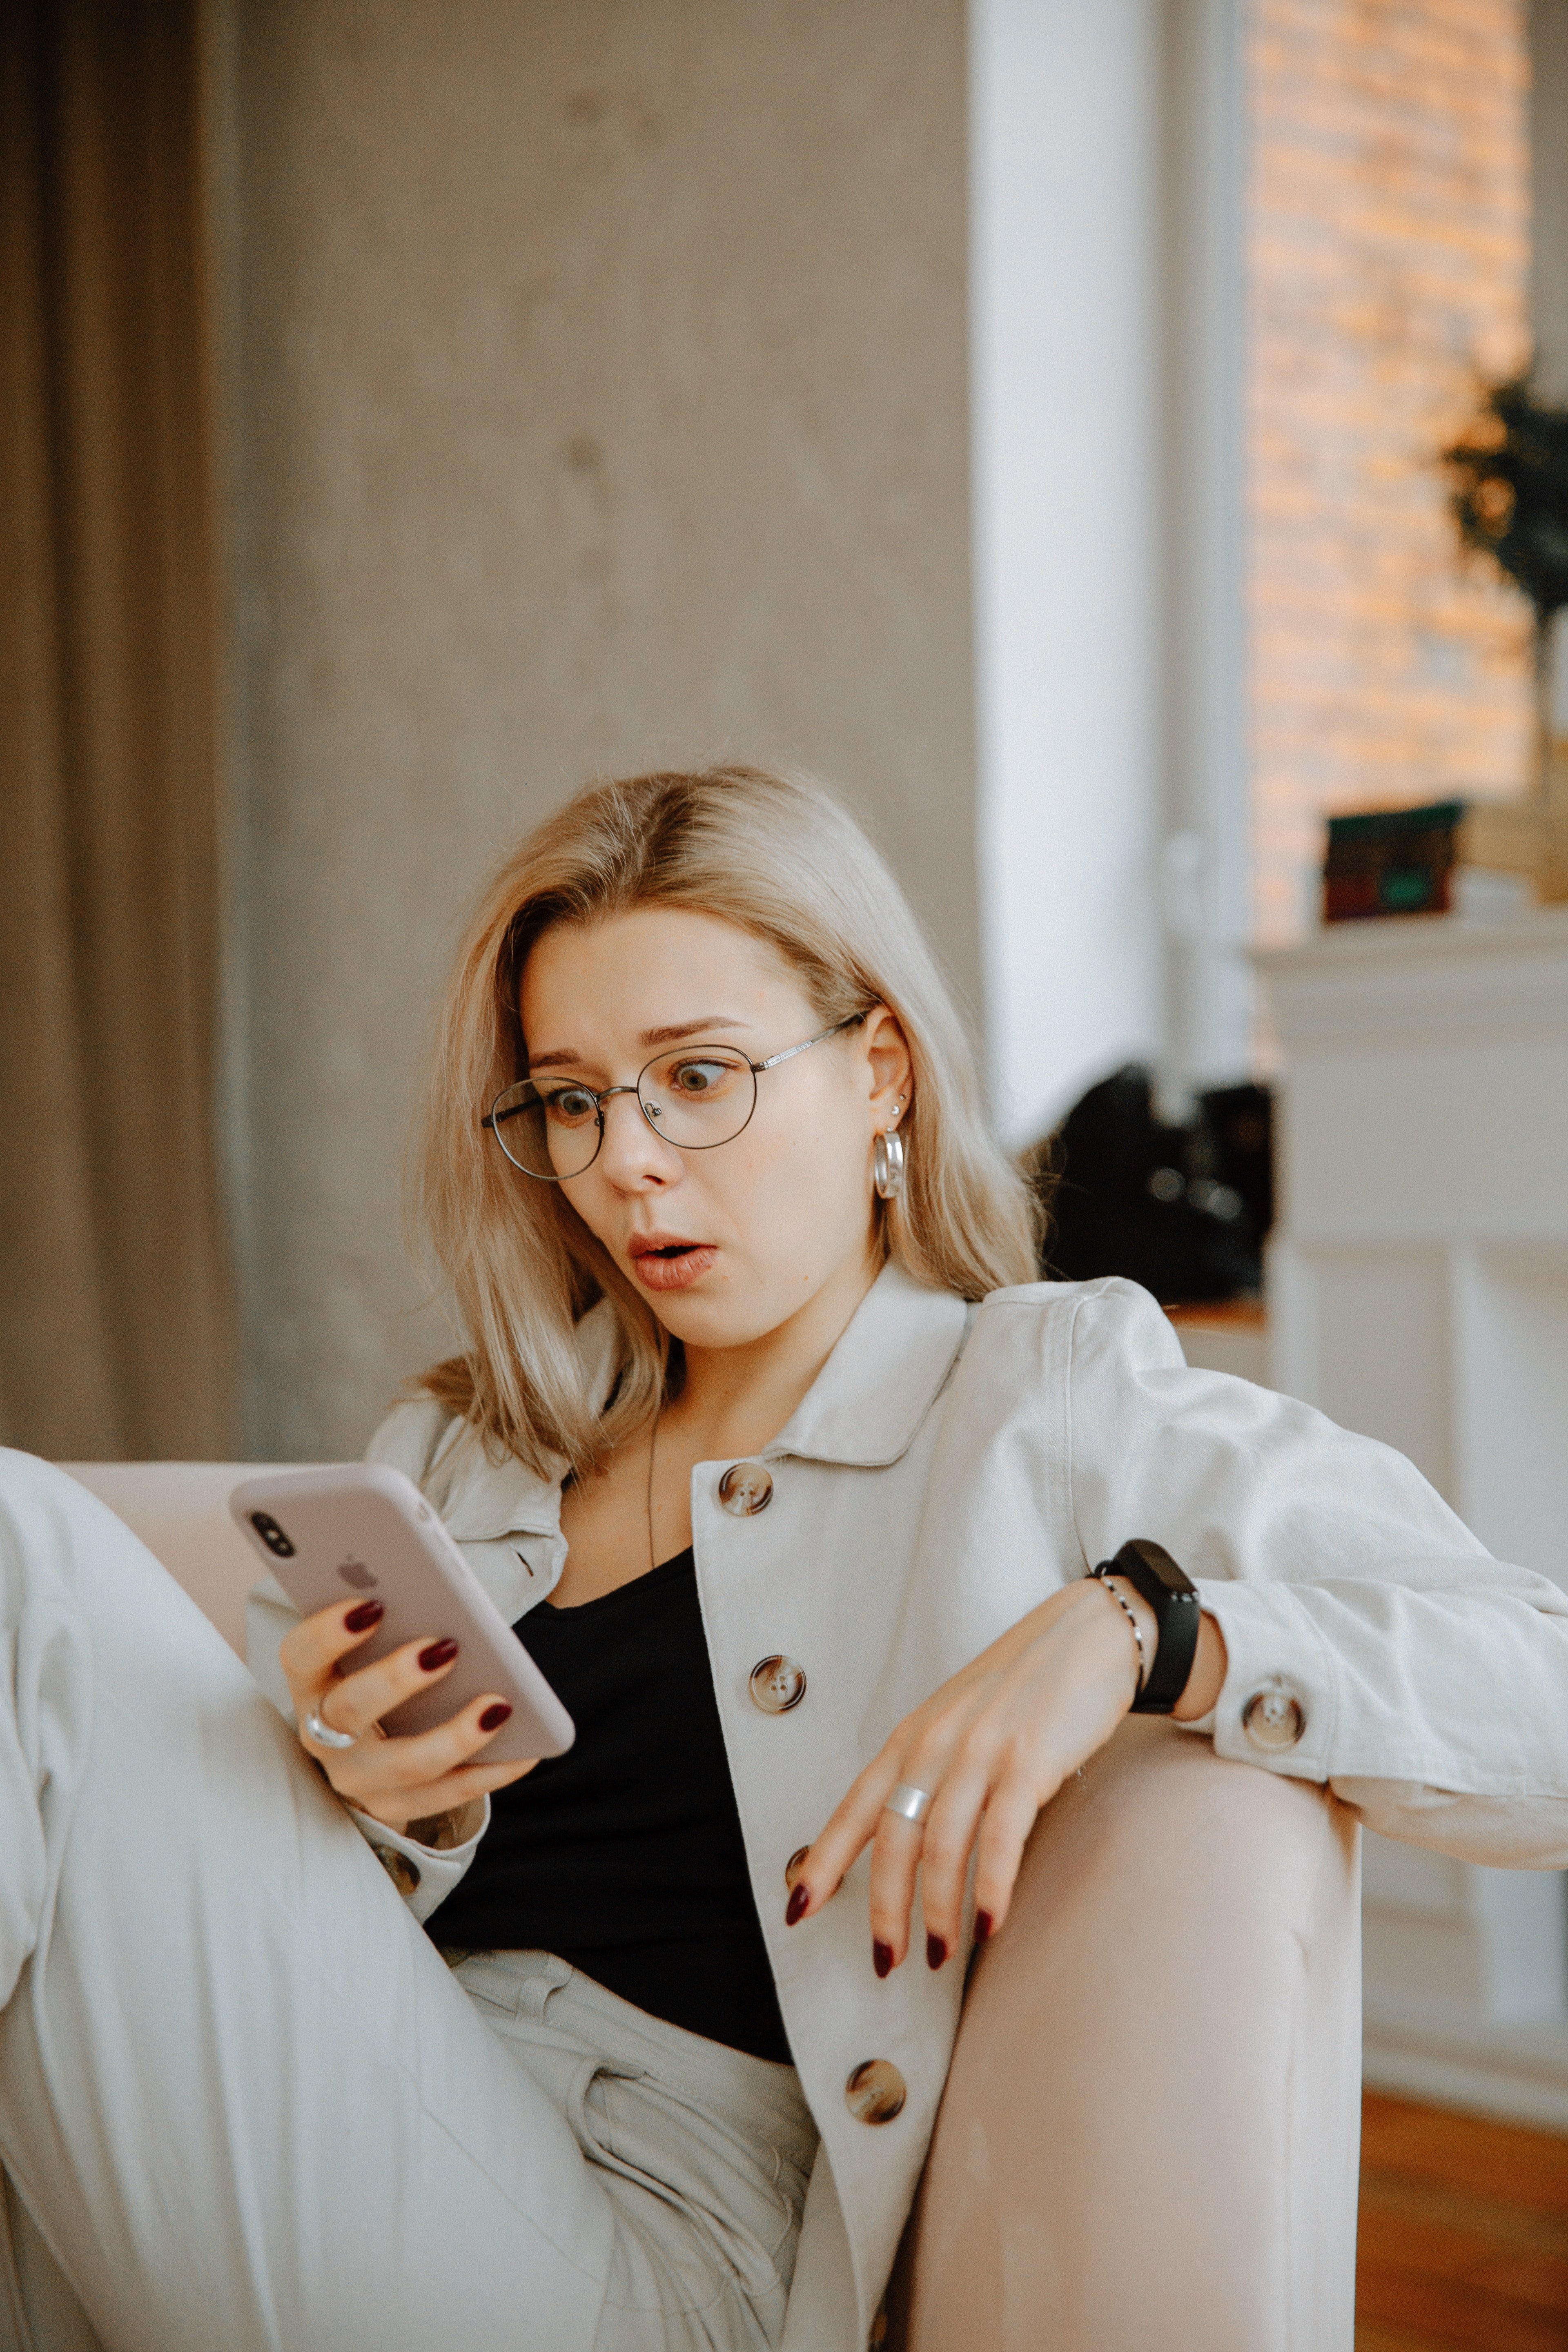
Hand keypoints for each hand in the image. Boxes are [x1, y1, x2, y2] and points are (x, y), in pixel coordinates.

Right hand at [278, 1598, 538, 1835]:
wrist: (374, 1744)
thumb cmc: (384, 1667)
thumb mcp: (378, 1642)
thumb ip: (397, 1615)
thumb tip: (443, 1589)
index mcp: (312, 1682)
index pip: (300, 1654)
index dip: (328, 1631)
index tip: (373, 1604)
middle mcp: (323, 1734)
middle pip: (349, 1710)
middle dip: (397, 1679)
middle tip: (446, 1647)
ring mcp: (357, 1778)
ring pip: (403, 1765)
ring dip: (454, 1736)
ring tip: (499, 1705)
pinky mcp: (394, 1806)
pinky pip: (446, 1796)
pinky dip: (490, 1772)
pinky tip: (526, 1751)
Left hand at [786, 1578, 1224, 1969]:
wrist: (1088, 1635)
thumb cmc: (1022, 1688)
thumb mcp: (958, 1721)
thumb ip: (928, 1772)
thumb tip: (905, 1840)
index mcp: (912, 1737)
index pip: (854, 1807)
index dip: (823, 1862)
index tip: (796, 1911)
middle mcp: (936, 1743)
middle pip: (894, 1837)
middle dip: (885, 1907)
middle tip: (885, 1962)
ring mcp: (982, 1750)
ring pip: (942, 1844)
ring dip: (937, 1909)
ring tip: (940, 1955)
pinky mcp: (1029, 1760)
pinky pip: (1000, 1834)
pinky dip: (991, 1884)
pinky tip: (990, 1924)